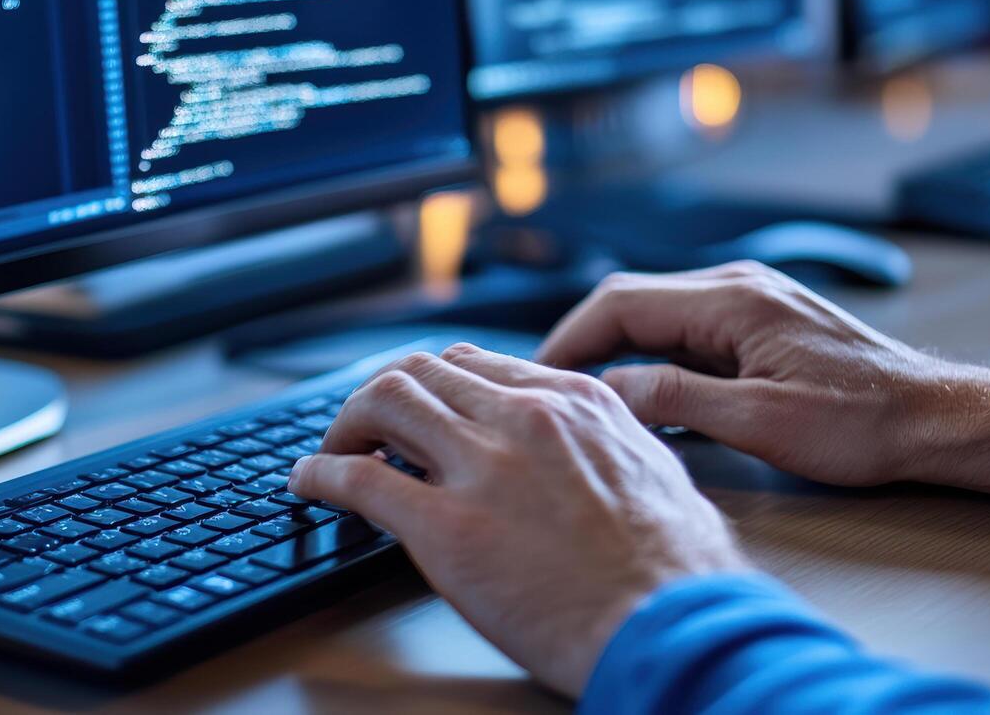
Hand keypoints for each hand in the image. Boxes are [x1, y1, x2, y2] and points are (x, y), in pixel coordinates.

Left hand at [288, 344, 745, 696]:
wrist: (675, 625)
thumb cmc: (681, 571)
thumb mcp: (656, 473)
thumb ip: (608, 448)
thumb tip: (588, 456)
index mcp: (576, 401)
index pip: (479, 364)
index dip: (437, 386)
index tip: (422, 410)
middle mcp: (523, 416)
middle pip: (422, 370)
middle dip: (385, 394)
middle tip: (367, 428)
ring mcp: (482, 466)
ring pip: (383, 401)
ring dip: (346, 421)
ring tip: (333, 449)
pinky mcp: (445, 526)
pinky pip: (358, 479)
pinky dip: (320, 473)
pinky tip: (308, 483)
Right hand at [537, 262, 989, 501]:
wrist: (934, 419)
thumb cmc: (863, 424)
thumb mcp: (764, 422)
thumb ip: (681, 400)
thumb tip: (610, 388)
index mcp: (733, 299)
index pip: (621, 303)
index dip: (568, 339)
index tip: (534, 376)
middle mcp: (736, 286)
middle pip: (631, 302)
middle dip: (581, 343)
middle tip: (542, 390)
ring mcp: (748, 300)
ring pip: (655, 316)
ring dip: (614, 350)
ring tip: (578, 397)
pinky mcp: (758, 323)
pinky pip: (684, 331)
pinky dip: (649, 357)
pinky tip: (636, 396)